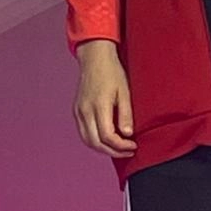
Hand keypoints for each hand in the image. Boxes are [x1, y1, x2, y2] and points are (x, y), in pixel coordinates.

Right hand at [74, 40, 136, 157]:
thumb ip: (126, 114)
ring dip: (103, 149)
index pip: (107, 136)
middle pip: (96, 142)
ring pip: (87, 141)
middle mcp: (85, 111)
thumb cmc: (112, 73)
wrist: (95, 59)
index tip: (133, 145)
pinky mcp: (76, 111)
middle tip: (128, 151)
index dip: (121, 146)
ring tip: (119, 148)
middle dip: (113, 151)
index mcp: (99, 105)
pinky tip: (107, 140)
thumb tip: (127, 134)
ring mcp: (78, 112)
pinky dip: (95, 141)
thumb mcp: (125, 92)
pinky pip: (83, 133)